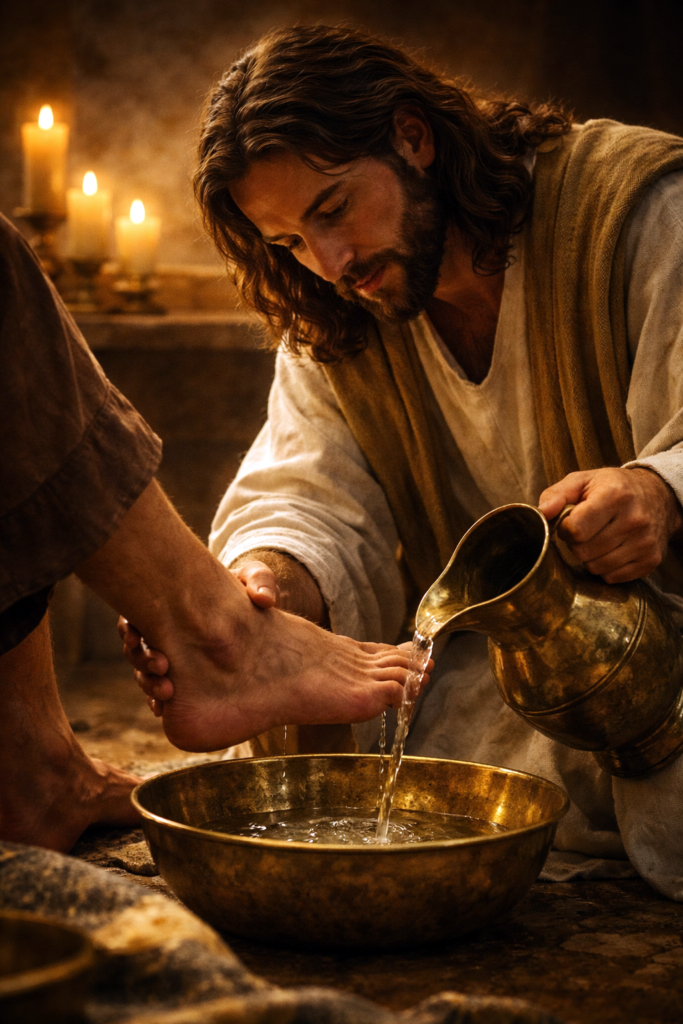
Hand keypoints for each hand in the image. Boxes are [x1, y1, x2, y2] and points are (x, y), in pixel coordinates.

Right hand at [118, 560, 280, 713]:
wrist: (260, 623)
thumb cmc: (252, 593)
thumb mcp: (258, 580)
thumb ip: (261, 581)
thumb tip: (263, 598)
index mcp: (169, 606)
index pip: (134, 617)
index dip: (128, 627)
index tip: (135, 634)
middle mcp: (163, 634)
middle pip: (135, 649)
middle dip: (141, 659)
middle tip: (162, 665)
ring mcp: (172, 659)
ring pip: (145, 675)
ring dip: (149, 684)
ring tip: (167, 691)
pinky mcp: (184, 682)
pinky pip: (162, 695)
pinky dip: (159, 702)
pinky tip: (165, 709)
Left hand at [538, 467, 682, 583]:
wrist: (658, 496)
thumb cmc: (613, 488)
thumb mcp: (583, 480)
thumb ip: (557, 494)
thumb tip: (542, 513)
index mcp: (615, 496)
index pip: (575, 530)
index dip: (566, 529)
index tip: (571, 521)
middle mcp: (634, 520)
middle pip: (583, 552)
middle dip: (578, 543)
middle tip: (587, 530)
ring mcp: (645, 543)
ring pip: (596, 568)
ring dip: (590, 557)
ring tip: (600, 538)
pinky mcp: (651, 560)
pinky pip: (612, 577)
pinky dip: (606, 567)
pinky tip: (612, 549)